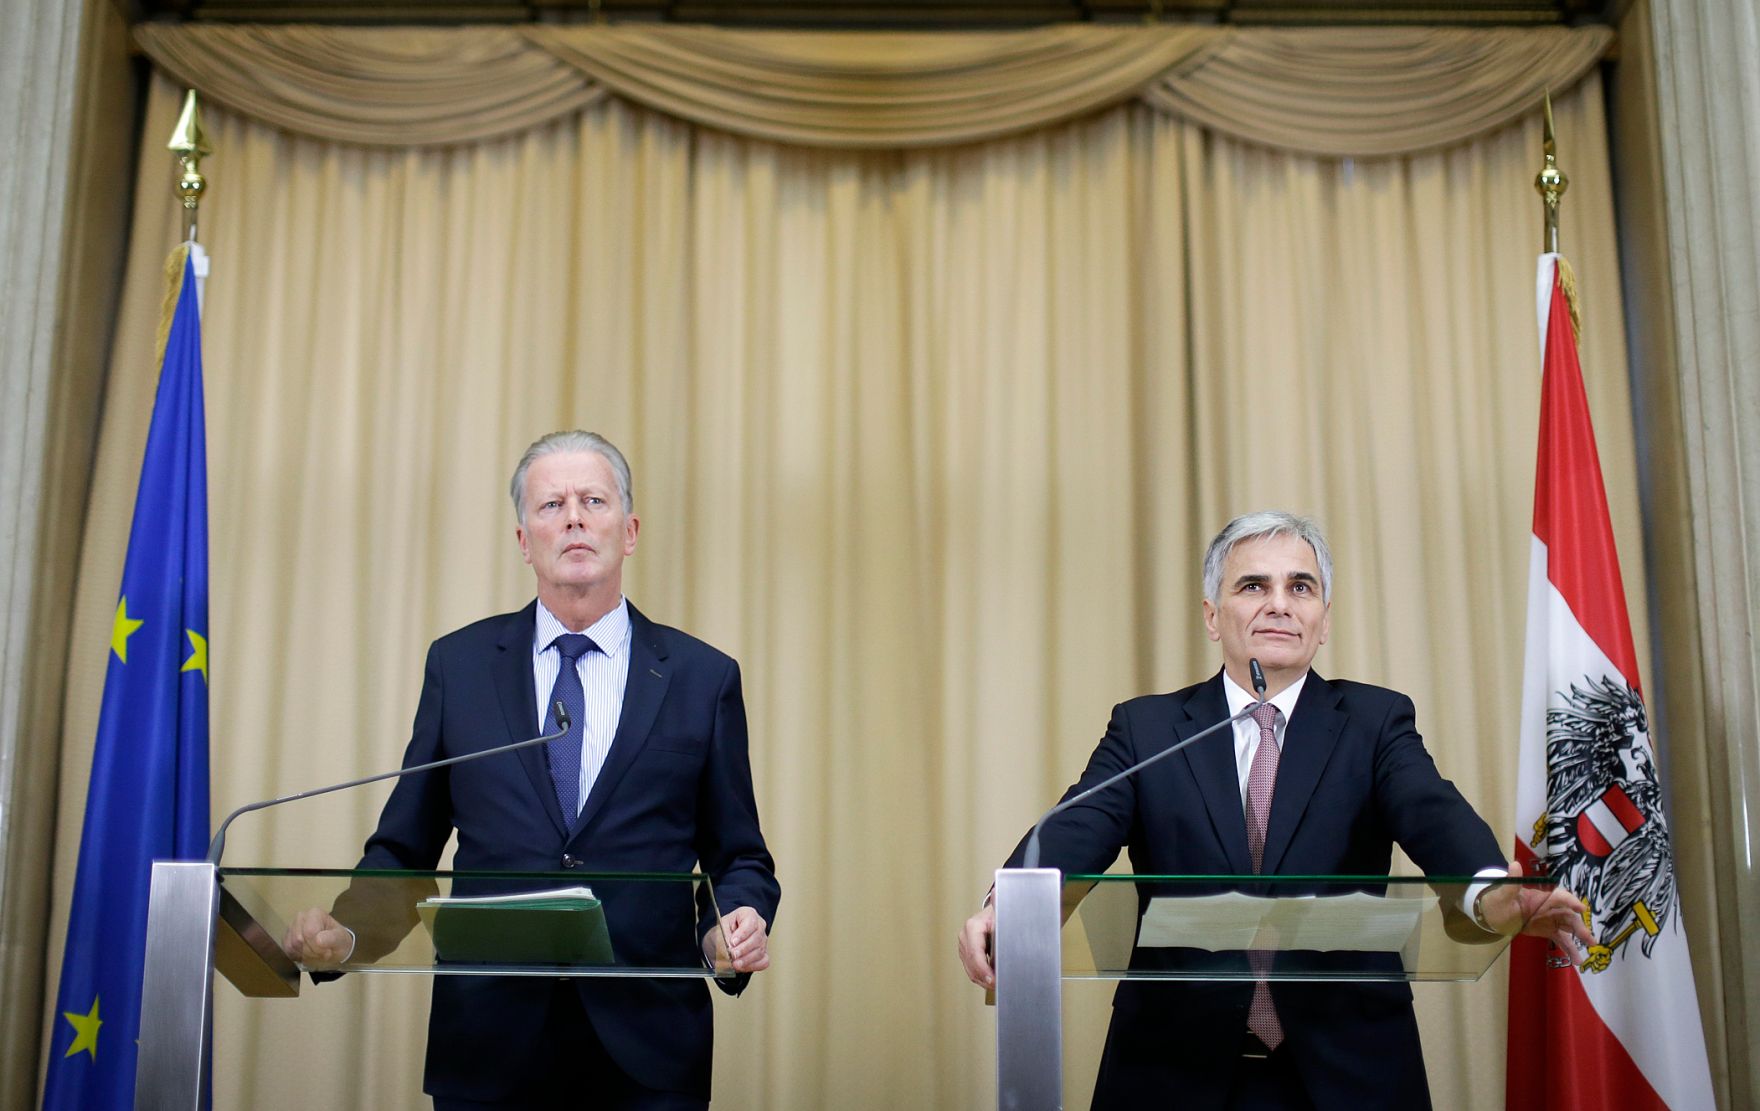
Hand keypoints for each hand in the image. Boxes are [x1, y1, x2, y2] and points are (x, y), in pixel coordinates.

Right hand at [281, 907, 353, 966]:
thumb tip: (318, 940)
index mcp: (315, 913)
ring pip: (292, 946)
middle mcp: (301, 917)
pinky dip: (297, 956)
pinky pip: (287, 950)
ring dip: (305, 955)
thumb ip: (332, 938)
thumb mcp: (341, 940)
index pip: (309, 932)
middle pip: (298, 940)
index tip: (327, 951)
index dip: (317, 946)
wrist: (333, 948)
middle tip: (322, 953)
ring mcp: (291, 927)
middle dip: (311, 952)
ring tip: (316, 953)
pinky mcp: (286, 938)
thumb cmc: (338, 941)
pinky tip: (307, 954)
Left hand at [704, 906, 769, 973]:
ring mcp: (763, 940)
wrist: (721, 941)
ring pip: (760, 951)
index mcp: (748, 914)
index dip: (742, 933)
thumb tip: (730, 949)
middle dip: (744, 949)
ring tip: (735, 963)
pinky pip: (763, 961)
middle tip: (733, 955)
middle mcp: (759, 926)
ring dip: (746, 959)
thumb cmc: (723, 932)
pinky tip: (742, 966)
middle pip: (757, 938)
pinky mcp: (764, 954)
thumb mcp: (719, 931)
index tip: (733, 942)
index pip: (750, 922)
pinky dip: (752, 966)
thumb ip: (724, 939)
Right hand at [958, 903, 995, 988]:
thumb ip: (999, 904)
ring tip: (996, 985)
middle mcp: (964, 937)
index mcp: (972, 927)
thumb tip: (997, 893)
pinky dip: (980, 976)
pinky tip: (990, 980)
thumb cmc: (999, 914)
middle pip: (971, 964)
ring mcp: (964, 946)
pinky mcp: (966, 953)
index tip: (993, 979)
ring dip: (982, 979)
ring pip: (970, 969)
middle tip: (998, 985)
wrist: (995, 913)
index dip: (983, 969)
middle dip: (984, 977)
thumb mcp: (1001, 911)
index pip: (975, 953)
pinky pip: (971, 969)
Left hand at [1477, 859, 1594, 959]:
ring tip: (1582, 956)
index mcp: (1541, 896)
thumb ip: (1512, 882)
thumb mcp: (1503, 893)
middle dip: (1579, 926)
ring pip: (1568, 929)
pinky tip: (1575, 960)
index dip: (1571, 901)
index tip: (1581, 908)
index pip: (1559, 897)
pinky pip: (1561, 939)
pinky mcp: (1548, 930)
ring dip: (1578, 940)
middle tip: (1588, 938)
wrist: (1494, 914)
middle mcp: (1549, 907)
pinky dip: (1569, 949)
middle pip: (1568, 915)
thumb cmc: (1499, 900)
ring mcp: (1550, 920)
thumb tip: (1514, 864)